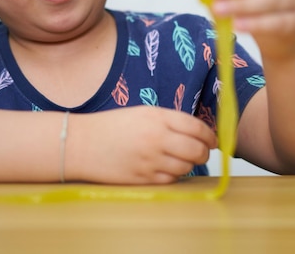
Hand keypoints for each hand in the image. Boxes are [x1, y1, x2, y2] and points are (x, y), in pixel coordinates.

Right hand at [70, 106, 217, 183]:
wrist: (82, 144)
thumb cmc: (112, 126)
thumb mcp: (143, 113)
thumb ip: (169, 121)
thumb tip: (198, 132)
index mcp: (158, 117)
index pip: (197, 128)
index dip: (210, 136)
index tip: (212, 140)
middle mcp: (157, 138)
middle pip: (196, 150)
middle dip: (204, 153)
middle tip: (202, 153)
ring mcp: (150, 160)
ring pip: (186, 167)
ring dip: (189, 165)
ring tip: (182, 160)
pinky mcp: (143, 178)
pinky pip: (170, 180)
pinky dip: (173, 176)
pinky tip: (166, 169)